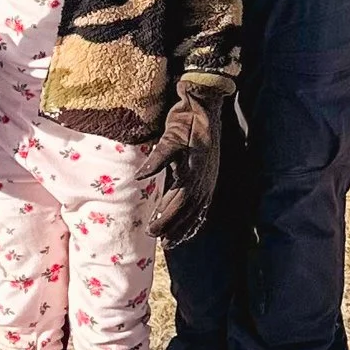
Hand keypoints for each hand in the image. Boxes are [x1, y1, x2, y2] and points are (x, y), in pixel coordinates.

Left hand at [145, 92, 222, 242]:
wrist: (205, 107)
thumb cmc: (186, 120)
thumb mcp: (171, 136)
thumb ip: (157, 158)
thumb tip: (141, 176)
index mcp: (192, 175)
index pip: (177, 205)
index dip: (165, 220)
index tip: (152, 231)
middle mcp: (202, 182)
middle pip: (186, 213)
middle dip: (172, 228)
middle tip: (158, 241)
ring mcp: (208, 181)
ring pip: (196, 212)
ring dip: (184, 227)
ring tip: (172, 241)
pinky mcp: (209, 177)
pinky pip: (203, 204)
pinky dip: (196, 218)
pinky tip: (190, 224)